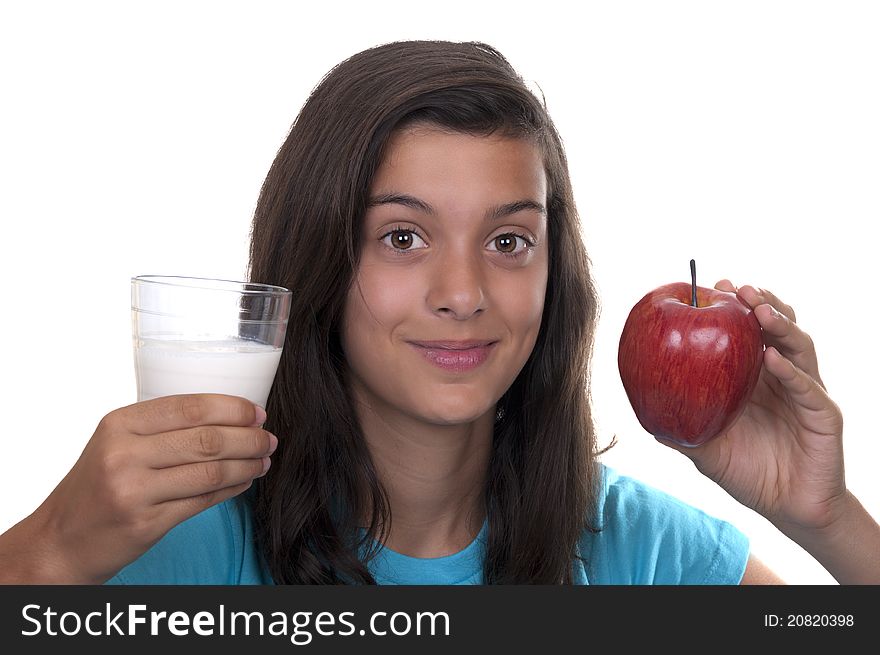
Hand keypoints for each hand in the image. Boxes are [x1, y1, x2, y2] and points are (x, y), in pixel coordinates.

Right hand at [0, 394, 275, 582]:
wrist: (60, 540)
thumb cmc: (95, 487)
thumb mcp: (116, 444)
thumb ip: (161, 428)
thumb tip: (228, 415)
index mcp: (119, 424)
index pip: (189, 407)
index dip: (232, 409)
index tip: (257, 413)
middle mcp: (124, 454)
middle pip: (206, 440)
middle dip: (248, 438)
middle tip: (269, 439)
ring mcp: (134, 491)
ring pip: (211, 471)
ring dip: (247, 464)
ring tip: (264, 460)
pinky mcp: (147, 523)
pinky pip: (204, 500)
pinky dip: (232, 488)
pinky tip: (245, 481)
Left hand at [658, 281, 845, 536]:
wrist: (787, 508)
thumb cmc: (747, 472)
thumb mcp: (704, 447)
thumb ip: (678, 427)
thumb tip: (642, 409)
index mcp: (756, 377)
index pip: (749, 330)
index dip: (736, 306)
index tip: (714, 286)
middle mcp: (783, 376)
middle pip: (777, 327)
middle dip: (759, 303)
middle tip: (737, 289)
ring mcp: (806, 392)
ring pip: (799, 347)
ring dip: (779, 326)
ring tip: (758, 311)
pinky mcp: (824, 416)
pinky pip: (808, 389)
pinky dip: (790, 372)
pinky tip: (771, 358)